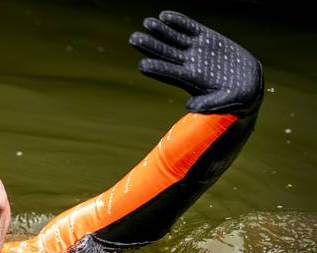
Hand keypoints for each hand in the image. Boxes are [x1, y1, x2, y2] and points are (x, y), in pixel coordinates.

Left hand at [129, 11, 262, 114]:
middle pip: (165, 54)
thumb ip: (208, 104)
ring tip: (147, 22)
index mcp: (190, 81)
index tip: (142, 65)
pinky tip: (165, 16)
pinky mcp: (207, 39)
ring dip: (160, 31)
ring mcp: (196, 50)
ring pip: (174, 38)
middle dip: (150, 46)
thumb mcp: (224, 103)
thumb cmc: (236, 99)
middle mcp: (189, 64)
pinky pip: (190, 28)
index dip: (156, 69)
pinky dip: (179, 21)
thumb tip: (189, 106)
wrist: (249, 85)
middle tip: (134, 38)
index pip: (168, 74)